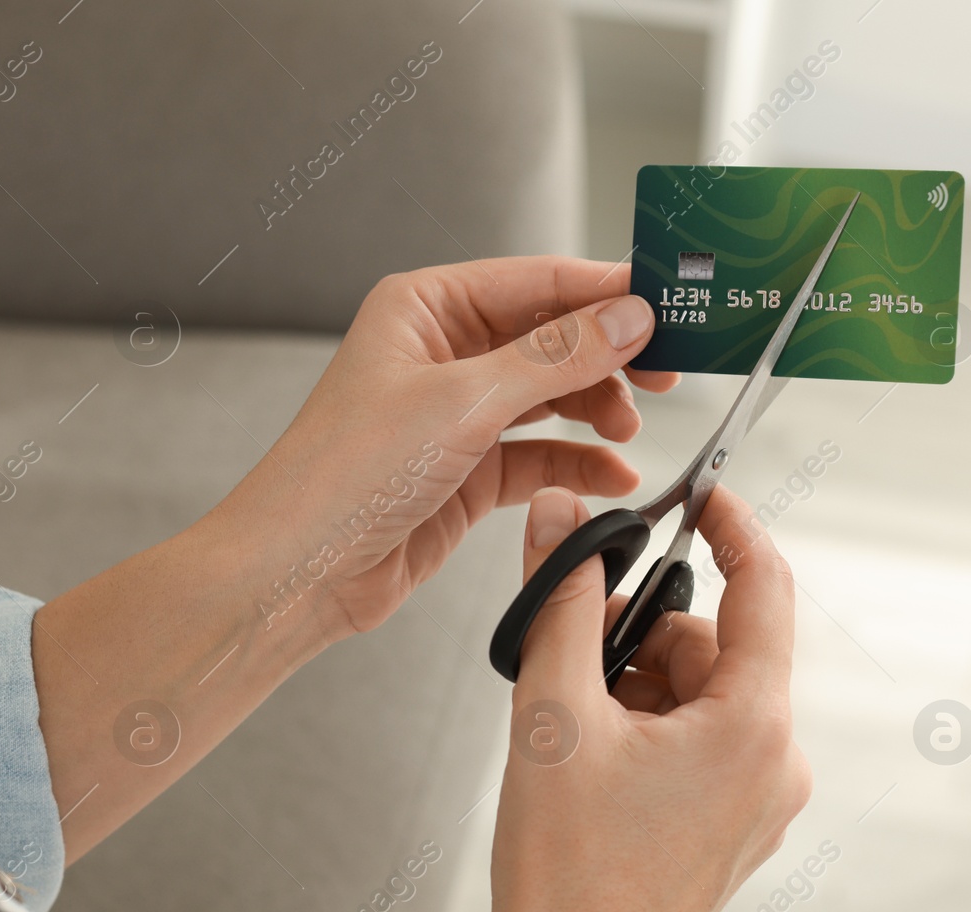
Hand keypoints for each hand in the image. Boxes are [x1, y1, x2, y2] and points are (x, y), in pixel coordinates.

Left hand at [211, 256, 673, 643]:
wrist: (299, 571)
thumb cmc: (345, 473)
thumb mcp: (462, 402)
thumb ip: (555, 358)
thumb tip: (628, 319)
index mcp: (425, 307)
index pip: (538, 281)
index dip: (608, 291)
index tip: (671, 304)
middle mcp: (441, 353)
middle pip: (552, 337)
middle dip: (610, 356)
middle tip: (667, 373)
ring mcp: (455, 414)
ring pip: (551, 397)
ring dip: (596, 411)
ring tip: (627, 430)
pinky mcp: (465, 472)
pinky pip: (539, 455)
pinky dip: (577, 463)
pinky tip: (612, 477)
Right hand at [465, 485, 810, 911]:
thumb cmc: (565, 871)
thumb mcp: (552, 710)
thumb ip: (562, 602)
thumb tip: (563, 523)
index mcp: (752, 727)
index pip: (765, 587)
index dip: (731, 525)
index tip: (703, 492)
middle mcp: (776, 763)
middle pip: (715, 645)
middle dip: (643, 636)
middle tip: (575, 660)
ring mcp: (760, 800)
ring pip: (703, 694)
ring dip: (640, 687)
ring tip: (578, 731)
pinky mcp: (735, 825)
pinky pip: (703, 740)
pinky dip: (650, 728)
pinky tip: (596, 760)